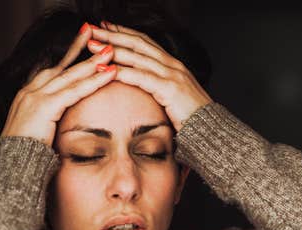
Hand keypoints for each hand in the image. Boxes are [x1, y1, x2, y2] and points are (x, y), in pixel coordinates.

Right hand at [0, 23, 117, 146]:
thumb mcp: (40, 133)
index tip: (83, 43)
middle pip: (61, 66)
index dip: (69, 57)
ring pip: (70, 75)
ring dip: (93, 62)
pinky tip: (110, 73)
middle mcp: (30, 92)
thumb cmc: (27, 156)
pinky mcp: (44, 107)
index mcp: (28, 96)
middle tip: (97, 34)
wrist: (11, 168)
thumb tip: (65, 122)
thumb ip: (51, 122)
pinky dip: (94, 80)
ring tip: (111, 51)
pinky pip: (75, 90)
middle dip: (80, 49)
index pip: (52, 71)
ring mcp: (35, 97)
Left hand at [87, 21, 212, 131]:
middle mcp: (172, 64)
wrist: (211, 130)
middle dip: (112, 35)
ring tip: (91, 46)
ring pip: (136, 56)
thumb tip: (142, 87)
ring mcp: (172, 74)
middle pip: (137, 43)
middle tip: (90, 29)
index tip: (105, 27)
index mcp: (172, 65)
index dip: (124, 33)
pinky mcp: (169, 88)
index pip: (144, 42)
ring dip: (111, 49)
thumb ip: (159, 87)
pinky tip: (105, 69)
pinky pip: (140, 76)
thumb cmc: (191, 117)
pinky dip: (121, 71)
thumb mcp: (173, 97)